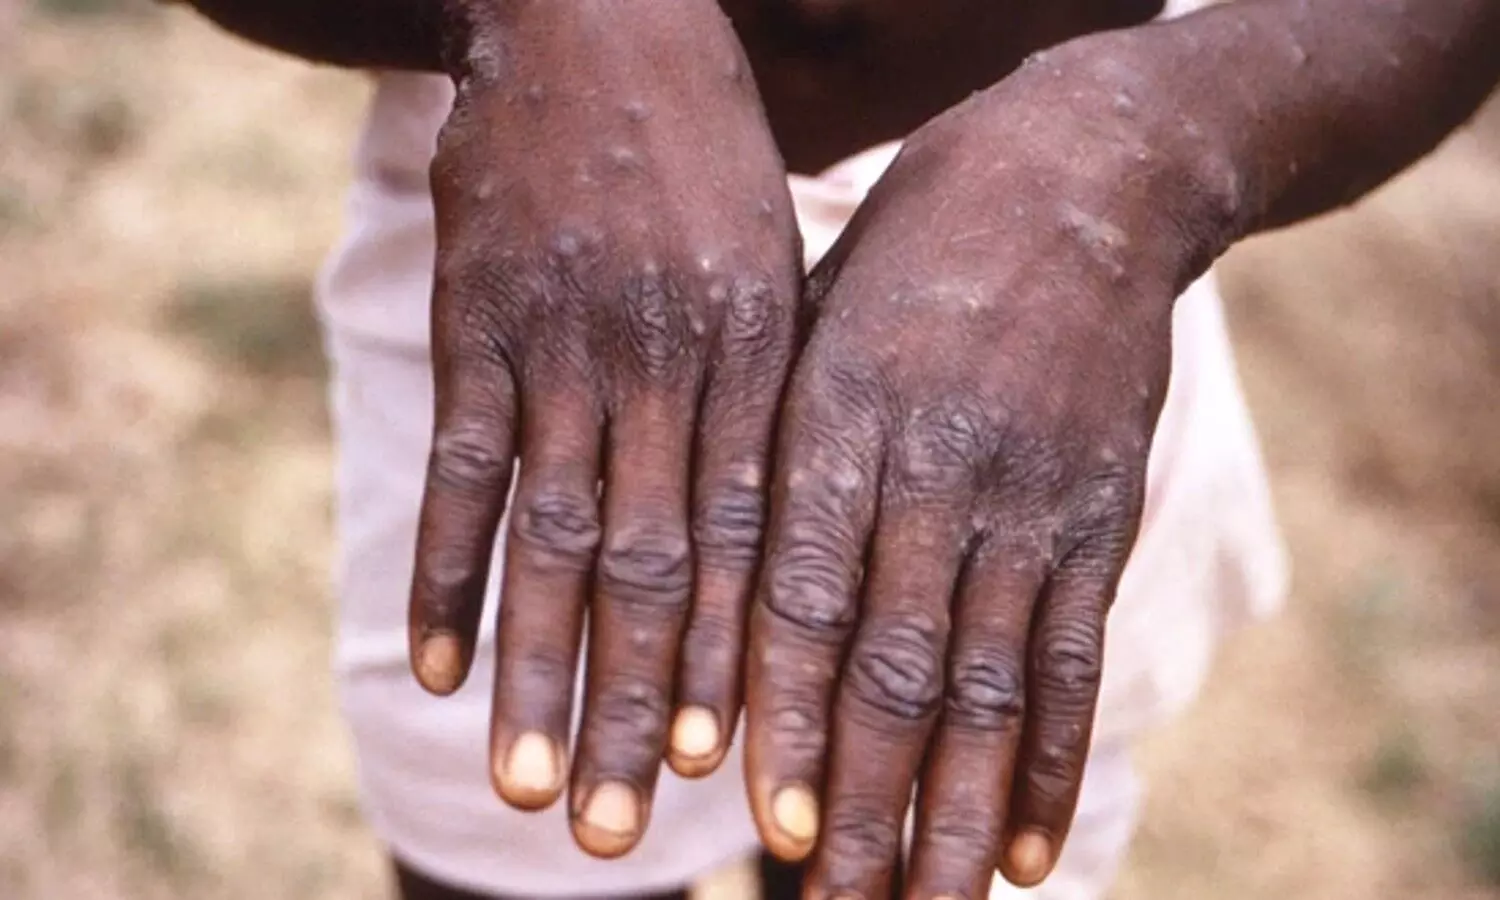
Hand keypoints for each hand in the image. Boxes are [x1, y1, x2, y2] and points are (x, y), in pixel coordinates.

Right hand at [406, 0, 800, 857]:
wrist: (598, 18)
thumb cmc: (706, 157)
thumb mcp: (774, 262)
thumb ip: (773, 394)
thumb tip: (783, 536)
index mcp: (757, 353)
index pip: (753, 538)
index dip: (742, 663)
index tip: (736, 775)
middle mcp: (664, 362)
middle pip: (655, 567)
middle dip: (643, 708)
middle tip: (631, 835)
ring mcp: (562, 343)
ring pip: (553, 539)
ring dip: (540, 673)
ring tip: (534, 790)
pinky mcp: (476, 323)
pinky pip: (458, 468)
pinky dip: (444, 573)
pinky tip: (436, 668)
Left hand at [743, 47, 1226, 897]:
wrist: (1080, 179)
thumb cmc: (910, 256)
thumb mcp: (816, 321)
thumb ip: (775, 452)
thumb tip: (712, 598)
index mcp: (839, 419)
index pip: (801, 596)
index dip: (783, 717)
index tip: (761, 825)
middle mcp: (935, 470)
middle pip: (894, 667)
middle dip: (861, 800)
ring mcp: (1028, 497)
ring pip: (986, 685)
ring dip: (951, 812)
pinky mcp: (1099, 515)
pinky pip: (1073, 654)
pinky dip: (1050, 760)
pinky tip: (1027, 847)